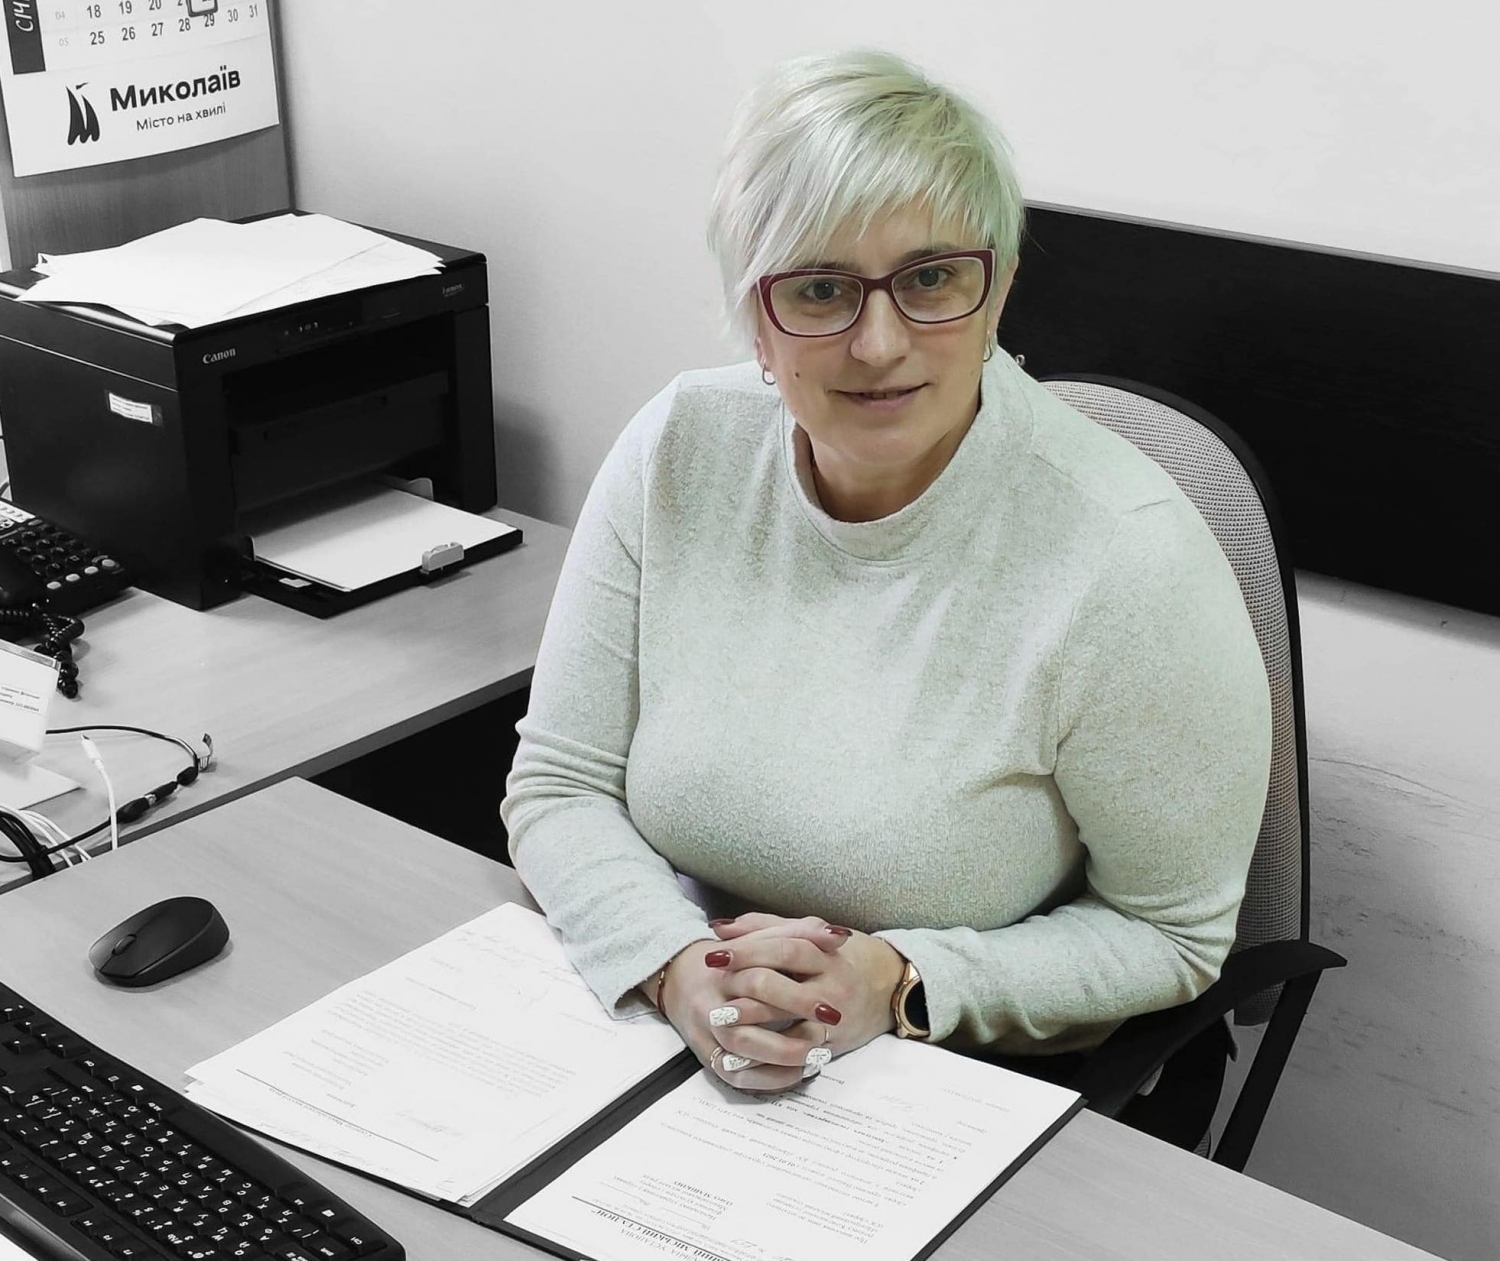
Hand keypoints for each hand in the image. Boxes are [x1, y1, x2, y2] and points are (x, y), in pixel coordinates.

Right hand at [650, 936, 846, 1093]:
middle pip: (749, 1011)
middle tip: (828, 1031)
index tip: (829, 1007)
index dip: (796, 992)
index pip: (760, 973)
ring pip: (741, 1046)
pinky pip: (736, 1075)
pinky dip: (769, 1077)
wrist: (678, 974)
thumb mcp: (762, 937)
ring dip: (783, 1055)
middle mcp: (714, 995)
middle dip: (791, 1021)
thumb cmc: (731, 958)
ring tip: (817, 1054)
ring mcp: (707, 1026)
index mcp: (728, 964)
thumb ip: (799, 932)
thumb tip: (838, 935)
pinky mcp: (707, 1054)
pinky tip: (797, 1072)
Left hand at [705, 922, 904, 1074]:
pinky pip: (798, 1053)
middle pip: (787, 982)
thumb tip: (721, 929)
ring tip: (722, 1017)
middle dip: (747, 981)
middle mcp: (833, 985)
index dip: (750, 949)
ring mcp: (834, 1020)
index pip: (786, 947)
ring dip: (755, 1020)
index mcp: (827, 954)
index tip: (715, 953)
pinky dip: (769, 1055)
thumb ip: (767, 928)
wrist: (889, 989)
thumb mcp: (812, 935)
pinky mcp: (831, 1046)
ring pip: (793, 1023)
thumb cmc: (843, 958)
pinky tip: (741, 1053)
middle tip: (714, 982)